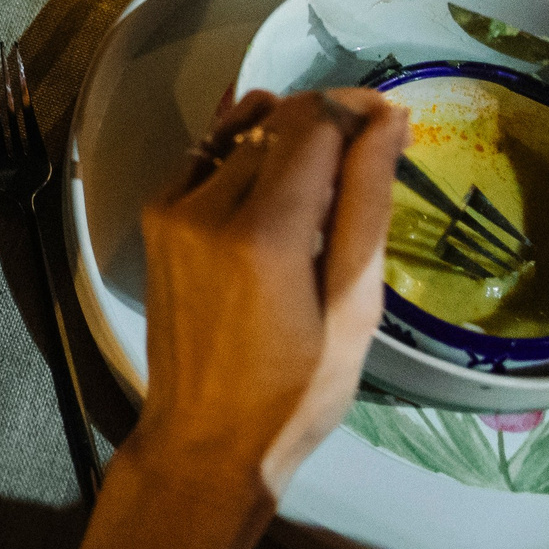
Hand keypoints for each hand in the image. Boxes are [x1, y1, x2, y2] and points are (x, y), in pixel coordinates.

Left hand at [56, 86, 404, 548]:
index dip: (357, 110)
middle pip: (278, 122)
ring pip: (242, 134)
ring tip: (324, 176)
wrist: (205, 439)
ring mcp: (172, 208)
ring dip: (288, 137)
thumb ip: (367, 204)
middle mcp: (207, 206)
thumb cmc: (296, 392)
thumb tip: (387, 121)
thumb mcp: (354, 309)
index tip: (393, 121)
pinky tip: (275, 182)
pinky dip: (244, 152)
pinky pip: (205, 156)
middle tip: (368, 155)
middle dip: (328, 125)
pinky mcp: (155, 216)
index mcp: (264, 233)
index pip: (314, 123)